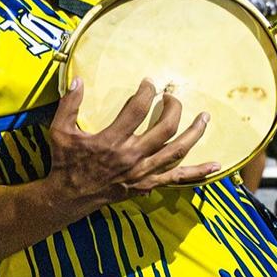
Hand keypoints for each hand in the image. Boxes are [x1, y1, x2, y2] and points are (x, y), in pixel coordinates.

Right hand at [47, 78, 217, 206]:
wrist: (70, 197)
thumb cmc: (65, 162)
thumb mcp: (60, 131)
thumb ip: (69, 105)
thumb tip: (77, 80)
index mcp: (112, 141)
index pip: (136, 110)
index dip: (146, 92)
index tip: (149, 82)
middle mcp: (132, 156)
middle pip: (165, 128)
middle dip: (173, 107)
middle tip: (172, 96)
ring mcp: (143, 172)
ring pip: (177, 150)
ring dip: (194, 133)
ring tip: (205, 117)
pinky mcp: (148, 183)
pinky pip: (178, 178)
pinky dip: (198, 172)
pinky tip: (216, 165)